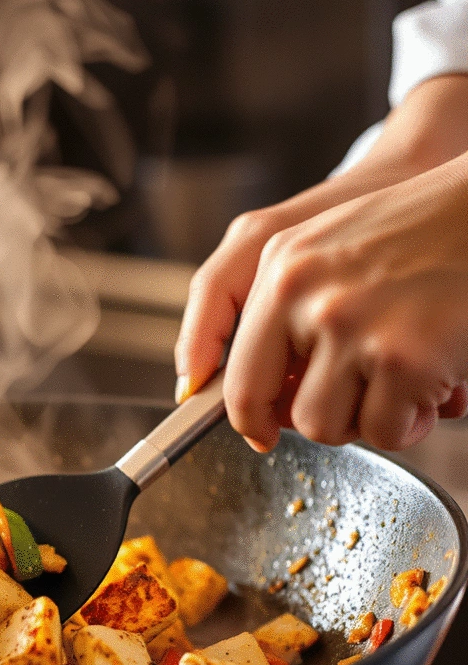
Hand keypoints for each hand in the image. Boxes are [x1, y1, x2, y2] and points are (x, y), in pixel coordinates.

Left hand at [200, 156, 467, 451]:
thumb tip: (256, 397)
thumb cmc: (422, 232)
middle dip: (306, 418)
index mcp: (279, 265)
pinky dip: (410, 422)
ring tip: (399, 385)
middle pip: (268, 406)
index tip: (258, 431)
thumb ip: (284, 307)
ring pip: (322, 426)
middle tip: (349, 405)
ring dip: (362, 421)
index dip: (243, 413)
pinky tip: (433, 385)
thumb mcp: (329, 246)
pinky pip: (384, 432)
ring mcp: (352, 326)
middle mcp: (304, 293)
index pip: (232, 366)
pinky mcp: (402, 357)